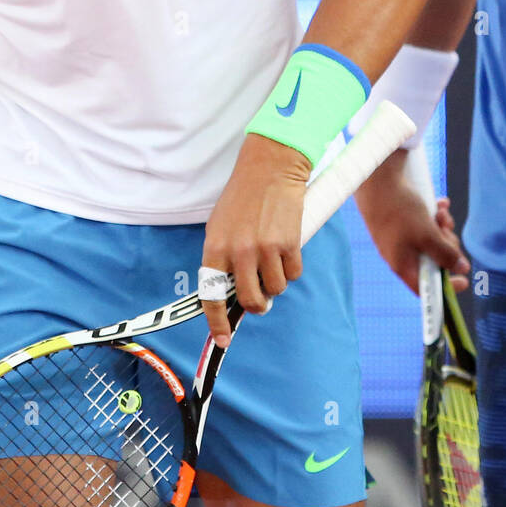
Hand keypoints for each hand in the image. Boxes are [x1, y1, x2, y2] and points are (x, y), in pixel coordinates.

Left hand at [200, 133, 311, 346]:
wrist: (271, 167)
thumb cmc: (243, 197)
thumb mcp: (221, 226)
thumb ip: (224, 257)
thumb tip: (231, 289)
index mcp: (215, 247)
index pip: (212, 295)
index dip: (217, 322)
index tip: (223, 339)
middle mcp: (239, 252)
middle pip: (250, 300)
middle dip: (257, 305)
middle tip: (261, 300)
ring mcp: (265, 249)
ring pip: (275, 289)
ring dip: (277, 281)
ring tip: (274, 259)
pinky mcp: (289, 243)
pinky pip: (293, 274)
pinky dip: (292, 267)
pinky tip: (287, 248)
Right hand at [355, 148, 469, 293]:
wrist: (377, 181)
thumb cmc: (400, 211)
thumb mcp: (427, 234)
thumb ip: (445, 254)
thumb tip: (462, 268)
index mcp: (404, 265)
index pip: (426, 287)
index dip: (446, 287)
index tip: (464, 280)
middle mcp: (402, 255)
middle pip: (434, 261)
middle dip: (447, 245)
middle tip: (446, 230)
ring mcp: (402, 238)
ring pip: (432, 240)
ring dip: (442, 227)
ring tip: (442, 213)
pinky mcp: (402, 223)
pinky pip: (425, 225)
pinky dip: (435, 216)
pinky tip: (441, 204)